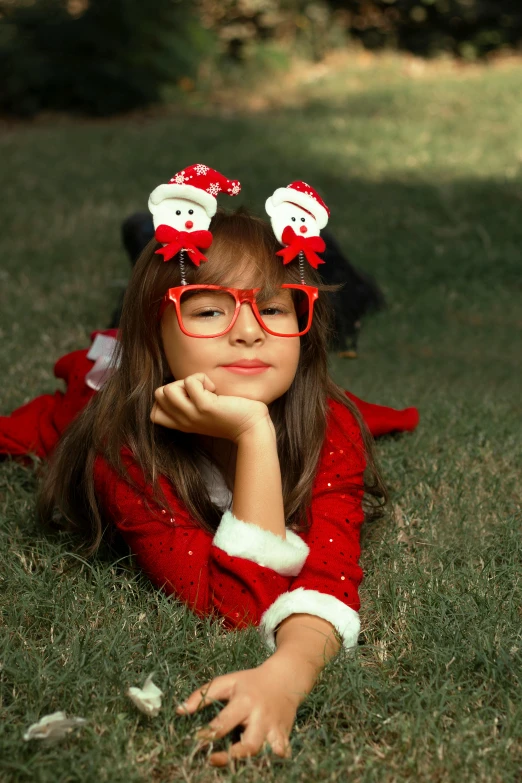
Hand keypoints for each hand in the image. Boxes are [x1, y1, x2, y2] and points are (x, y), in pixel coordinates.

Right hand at [150, 373, 269, 443]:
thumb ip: (191, 406)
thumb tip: (185, 385)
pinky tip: (215, 389)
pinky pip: (191, 381)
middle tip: (198, 391)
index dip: (166, 399)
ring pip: (167, 389)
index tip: (188, 397)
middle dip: (177, 385)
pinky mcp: (205, 406)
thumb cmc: (232, 418)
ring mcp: (193, 414)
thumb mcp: (204, 416)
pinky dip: (202, 378)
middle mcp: (184, 421)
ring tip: (205, 389)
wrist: (251, 428)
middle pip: (159, 395)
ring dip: (187, 381)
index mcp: (183, 424)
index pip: (154, 413)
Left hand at [176, 665, 297, 766]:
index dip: (208, 735)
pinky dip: (274, 761)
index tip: (196, 740)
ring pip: (268, 754)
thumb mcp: (227, 682)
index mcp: (245, 702)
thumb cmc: (250, 682)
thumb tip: (179, 710)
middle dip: (232, 757)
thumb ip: (203, 695)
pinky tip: (261, 764)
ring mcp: (275, 730)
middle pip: (250, 745)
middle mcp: (261, 718)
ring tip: (238, 766)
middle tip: (213, 759)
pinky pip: (282, 755)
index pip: (224, 722)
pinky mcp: (285, 737)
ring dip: (254, 762)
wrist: (285, 679)